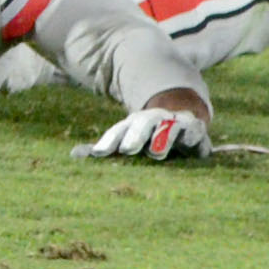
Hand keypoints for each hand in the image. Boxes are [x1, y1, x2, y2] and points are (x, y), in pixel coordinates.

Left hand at [73, 99, 212, 160]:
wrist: (182, 113)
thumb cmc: (150, 133)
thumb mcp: (128, 137)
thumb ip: (106, 146)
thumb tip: (74, 155)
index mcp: (134, 123)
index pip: (119, 130)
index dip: (109, 141)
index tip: (98, 154)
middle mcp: (154, 120)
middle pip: (143, 125)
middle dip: (135, 136)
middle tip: (127, 150)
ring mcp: (175, 124)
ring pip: (168, 129)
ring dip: (162, 138)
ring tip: (155, 152)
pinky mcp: (195, 132)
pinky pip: (194, 135)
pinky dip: (194, 140)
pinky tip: (192, 147)